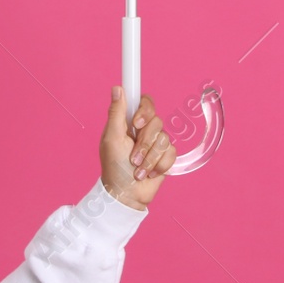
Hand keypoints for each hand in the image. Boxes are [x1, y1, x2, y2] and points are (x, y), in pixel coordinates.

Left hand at [100, 86, 175, 209]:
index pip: (145, 102)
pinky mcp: (166, 156)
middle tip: (133, 156)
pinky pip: (172, 153)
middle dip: (145, 143)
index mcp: (130, 121)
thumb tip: (117, 88)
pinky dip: (159, 166)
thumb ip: (116, 113)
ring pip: (164, 139)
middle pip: (157, 121)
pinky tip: (150, 173)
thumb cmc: (114, 167)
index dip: (145, 110)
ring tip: (138, 170)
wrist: (126, 194)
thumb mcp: (111, 139)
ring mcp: (157, 143)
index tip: (136, 123)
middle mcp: (145, 129)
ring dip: (149, 159)